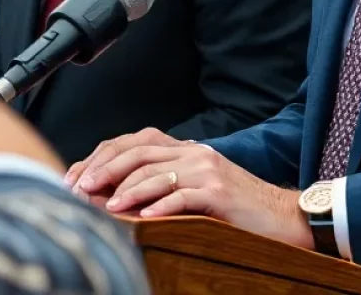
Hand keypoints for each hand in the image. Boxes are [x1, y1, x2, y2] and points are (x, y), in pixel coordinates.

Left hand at [69, 127, 312, 247]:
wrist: (284, 215)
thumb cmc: (237, 206)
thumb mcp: (196, 186)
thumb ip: (164, 181)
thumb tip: (116, 194)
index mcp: (184, 148)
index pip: (134, 142)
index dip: (102, 156)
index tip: (77, 176)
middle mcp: (192, 151)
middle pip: (138, 151)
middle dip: (104, 169)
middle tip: (80, 188)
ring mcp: (206, 169)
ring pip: (156, 172)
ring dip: (126, 190)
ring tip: (105, 206)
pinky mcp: (219, 193)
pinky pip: (183, 196)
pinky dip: (160, 206)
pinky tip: (143, 218)